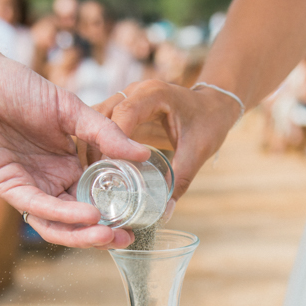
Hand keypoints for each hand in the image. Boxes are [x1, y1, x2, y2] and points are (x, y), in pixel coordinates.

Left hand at [0, 16, 149, 247]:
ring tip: (109, 236)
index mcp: (65, 163)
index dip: (114, 210)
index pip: (94, 196)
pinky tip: (88, 214)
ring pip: (56, 222)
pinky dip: (61, 214)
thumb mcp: (68, 108)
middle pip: (76, 218)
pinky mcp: (4, 186)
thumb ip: (104, 134)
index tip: (138, 217)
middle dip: (102, 232)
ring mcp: (26, 185)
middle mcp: (47, 179)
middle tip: (127, 237)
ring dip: (82, 234)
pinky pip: (35, 207)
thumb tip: (144, 155)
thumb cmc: (13, 85)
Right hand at [94, 80, 242, 199]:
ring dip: (91, 147)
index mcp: (152, 94)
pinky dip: (97, 145)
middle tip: (94, 180)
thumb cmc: (209, 122)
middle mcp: (135, 91)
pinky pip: (102, 125)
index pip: (121, 116)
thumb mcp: (196, 151)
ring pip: (95, 120)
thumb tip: (162, 213)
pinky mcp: (124, 109)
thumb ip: (180, 180)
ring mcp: (127, 98)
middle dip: (94, 147)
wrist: (214, 105)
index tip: (109, 171)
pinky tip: (99, 169)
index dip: (111, 143)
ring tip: (92, 177)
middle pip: (100, 116)